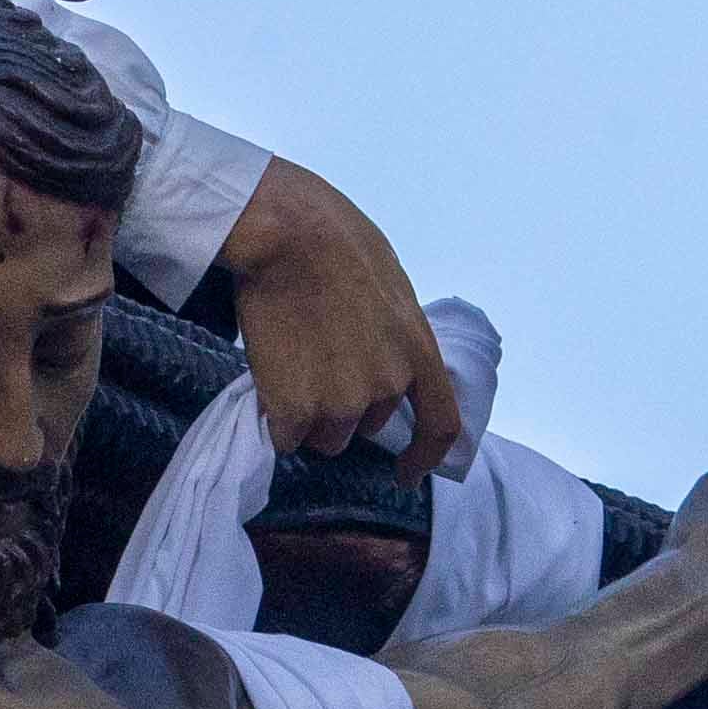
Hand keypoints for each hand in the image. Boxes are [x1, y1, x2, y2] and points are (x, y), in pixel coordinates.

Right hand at [213, 156, 462, 474]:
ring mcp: (340, 403)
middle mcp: (386, 386)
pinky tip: (268, 378)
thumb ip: (393, 337)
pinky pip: (286, 436)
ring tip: (288, 365)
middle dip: (342, 408)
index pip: (439, 426)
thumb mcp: (390, 290)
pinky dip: (276, 418)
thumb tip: (381, 359)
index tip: (408, 473)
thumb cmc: (336, 240)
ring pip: (323, 436)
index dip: (425, 457)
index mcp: (418, 353)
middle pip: (363, 427)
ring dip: (307, 415)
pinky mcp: (296, 411)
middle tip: (314, 364)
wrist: (286, 235)